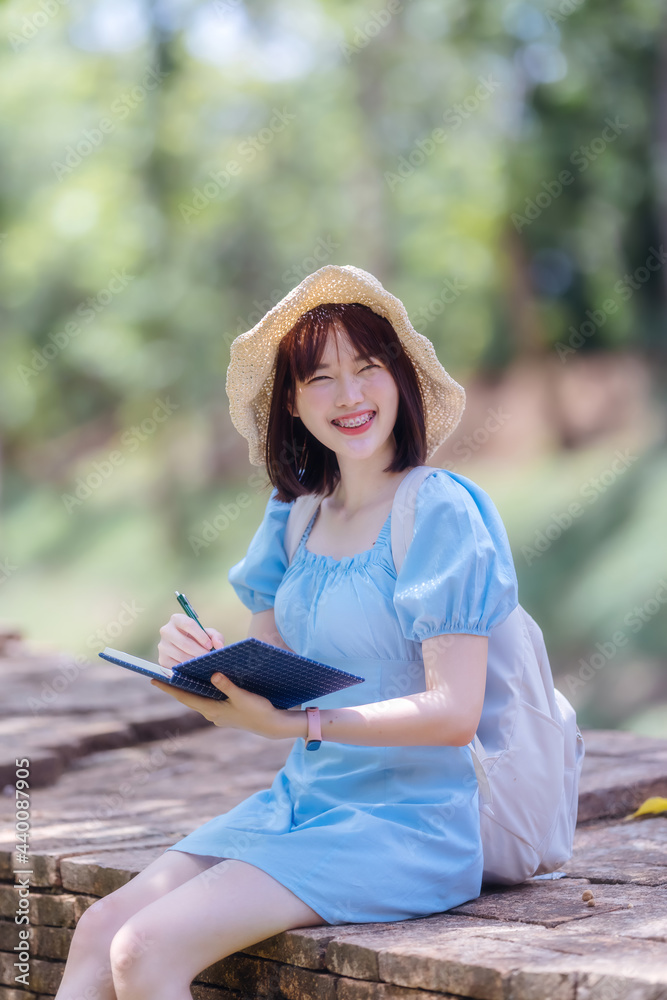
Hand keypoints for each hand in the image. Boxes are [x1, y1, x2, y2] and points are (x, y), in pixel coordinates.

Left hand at [150, 672, 281, 738]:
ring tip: (178, 677)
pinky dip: (201, 691)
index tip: (154, 680)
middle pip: (188, 698)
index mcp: (212, 710)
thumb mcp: (243, 697)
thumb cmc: (258, 711)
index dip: (169, 688)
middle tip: (161, 675)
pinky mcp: (225, 712)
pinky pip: (207, 700)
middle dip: (175, 687)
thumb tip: (213, 674)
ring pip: (198, 699)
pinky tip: (203, 683)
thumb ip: (227, 686)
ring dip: (188, 689)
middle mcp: (211, 714)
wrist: (272, 726)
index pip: (185, 697)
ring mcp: (218, 714)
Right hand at [157, 613, 223, 668]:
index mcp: (177, 619)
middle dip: (199, 651)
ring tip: (203, 662)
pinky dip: (187, 668)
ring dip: (194, 661)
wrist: (185, 649)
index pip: (188, 624)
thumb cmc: (197, 638)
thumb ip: (216, 637)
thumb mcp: (208, 634)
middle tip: (208, 657)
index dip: (201, 636)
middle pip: (184, 642)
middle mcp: (166, 630)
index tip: (210, 646)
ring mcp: (162, 646)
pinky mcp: (162, 659)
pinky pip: (175, 666)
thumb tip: (219, 646)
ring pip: (181, 655)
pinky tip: (194, 668)